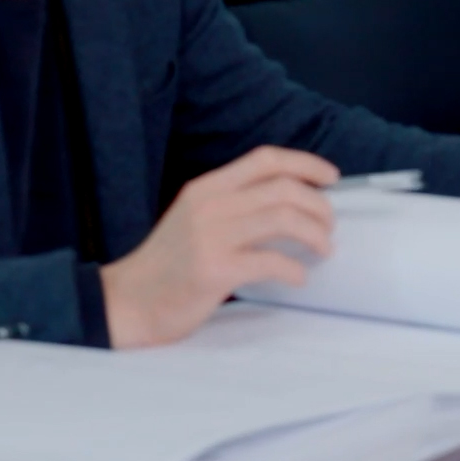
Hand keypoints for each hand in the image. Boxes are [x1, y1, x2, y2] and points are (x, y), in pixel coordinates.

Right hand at [99, 146, 338, 348]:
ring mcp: (211, 237)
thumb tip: (291, 205)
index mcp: (206, 188)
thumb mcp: (195, 219)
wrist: (128, 302)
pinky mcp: (215, 270)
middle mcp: (209, 205)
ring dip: (315, 234)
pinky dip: (295, 269)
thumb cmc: (168, 265)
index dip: (305, 163)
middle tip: (329, 226)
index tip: (331, 177)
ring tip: (322, 249)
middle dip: (319, 206)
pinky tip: (298, 277)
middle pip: (284, 188)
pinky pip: (272, 261)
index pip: (265, 159)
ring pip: (284, 219)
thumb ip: (234, 205)